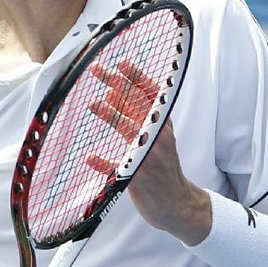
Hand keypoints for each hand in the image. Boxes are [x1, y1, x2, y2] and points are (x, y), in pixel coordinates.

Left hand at [85, 59, 210, 243]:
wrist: (177, 204)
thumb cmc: (162, 167)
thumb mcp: (156, 137)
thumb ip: (136, 116)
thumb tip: (112, 92)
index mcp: (163, 125)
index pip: (151, 95)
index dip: (136, 78)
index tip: (121, 62)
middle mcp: (159, 137)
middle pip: (137, 105)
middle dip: (117, 85)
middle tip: (97, 69)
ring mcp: (150, 158)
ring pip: (131, 131)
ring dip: (112, 116)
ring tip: (94, 103)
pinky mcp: (139, 179)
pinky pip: (119, 169)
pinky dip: (104, 163)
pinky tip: (90, 157)